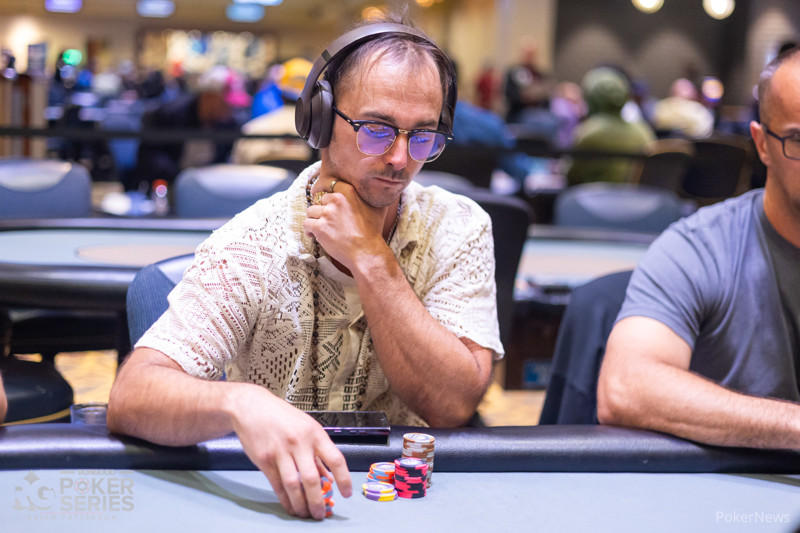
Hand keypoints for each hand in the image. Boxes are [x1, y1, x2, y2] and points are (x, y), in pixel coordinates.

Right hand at [228, 385, 351, 518]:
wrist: (251, 407)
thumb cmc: (282, 417)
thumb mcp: (306, 427)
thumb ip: (318, 453)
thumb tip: (329, 478)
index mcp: (314, 433)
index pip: (335, 459)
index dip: (344, 479)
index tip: (347, 494)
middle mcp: (299, 443)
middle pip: (312, 478)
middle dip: (318, 501)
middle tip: (321, 514)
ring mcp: (280, 451)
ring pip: (293, 485)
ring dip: (301, 504)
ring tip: (305, 514)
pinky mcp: (264, 460)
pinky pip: (277, 485)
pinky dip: (285, 499)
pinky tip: (291, 506)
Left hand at [304, 177, 389, 270]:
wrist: (367, 252)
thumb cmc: (373, 232)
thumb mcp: (378, 207)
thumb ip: (372, 195)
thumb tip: (376, 188)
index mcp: (348, 192)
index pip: (330, 183)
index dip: (323, 188)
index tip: (319, 193)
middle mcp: (336, 200)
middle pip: (319, 200)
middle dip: (322, 210)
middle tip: (328, 221)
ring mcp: (327, 214)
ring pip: (311, 212)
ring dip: (314, 220)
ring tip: (321, 229)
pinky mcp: (320, 227)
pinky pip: (307, 224)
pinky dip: (309, 230)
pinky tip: (315, 235)